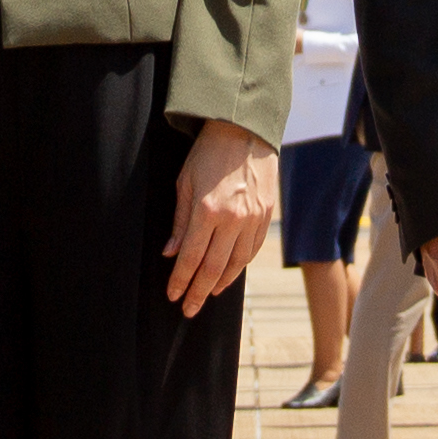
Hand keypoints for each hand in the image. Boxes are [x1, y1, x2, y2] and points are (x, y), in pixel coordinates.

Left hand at [160, 119, 277, 317]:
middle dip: (198, 292)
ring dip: (219, 283)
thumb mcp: (185, 183)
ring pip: (236, 263)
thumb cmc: (208, 153)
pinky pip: (252, 250)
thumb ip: (180, 222)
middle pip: (213, 268)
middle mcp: (232, 219)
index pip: (191, 257)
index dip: (181, 280)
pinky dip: (239, 266)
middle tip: (188, 309)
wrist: (244, 129)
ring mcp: (252, 219)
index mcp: (207, 210)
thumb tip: (172, 254)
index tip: (173, 295)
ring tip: (207, 294)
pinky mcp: (266, 215)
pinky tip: (228, 274)